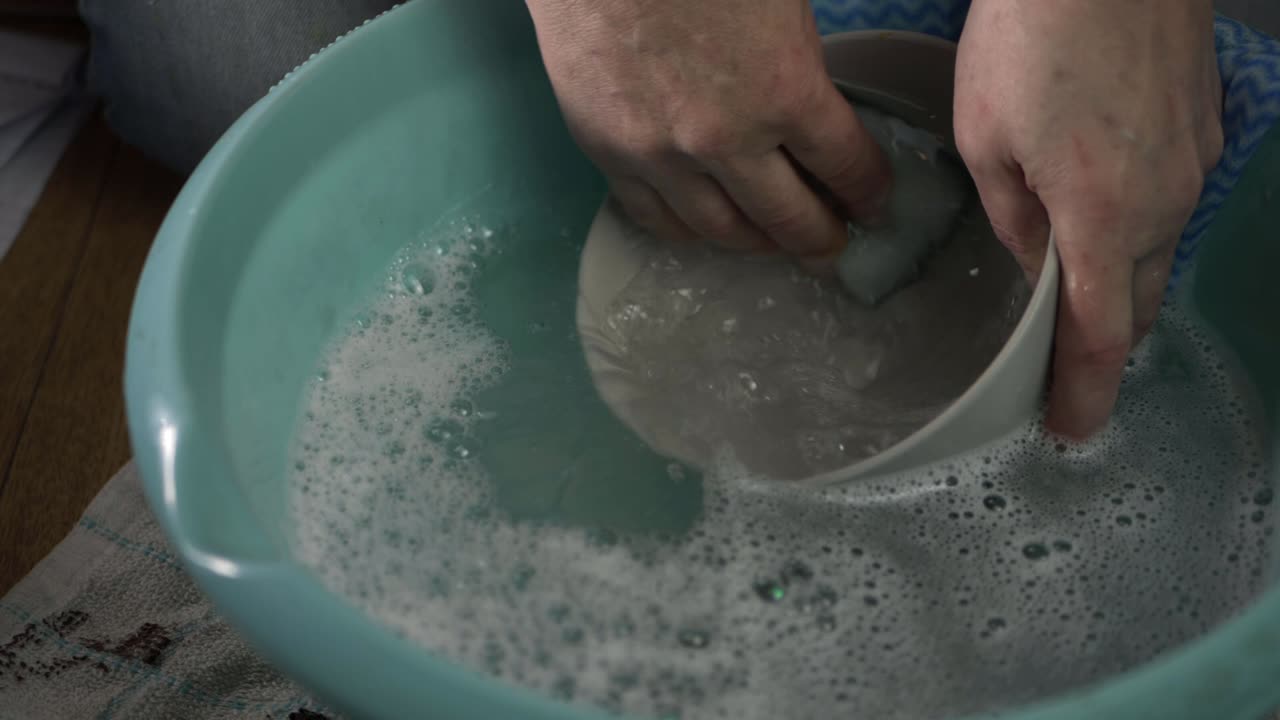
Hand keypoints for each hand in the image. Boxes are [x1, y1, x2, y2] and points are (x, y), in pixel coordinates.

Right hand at [525, 0, 891, 265]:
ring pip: (721, 232)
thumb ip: (799, 63)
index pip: (847, 167)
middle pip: (787, 219)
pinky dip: (690, 232)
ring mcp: (660, 156)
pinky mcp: (607, 154)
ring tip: (773, 241)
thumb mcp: (780, 0)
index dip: (869, 194)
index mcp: (784, 89)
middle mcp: (725, 141)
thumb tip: (813, 111)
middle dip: (820, 238)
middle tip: (832, 246)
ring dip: (758, 243)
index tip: (874, 206)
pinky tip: (707, 228)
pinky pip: (656, 218)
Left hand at [954, 0, 1222, 438]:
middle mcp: (1164, 202)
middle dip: (1101, 342)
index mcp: (1103, 217)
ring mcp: (1195, 162)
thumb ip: (1015, 220)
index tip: (1069, 429)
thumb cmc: (1031, 36)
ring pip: (1157, 252)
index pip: (1100, 336)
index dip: (1084, 392)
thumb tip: (1039, 269)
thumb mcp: (986, 139)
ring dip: (1118, 282)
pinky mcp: (1204, 127)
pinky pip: (1170, 203)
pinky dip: (1135, 228)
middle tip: (1058, 365)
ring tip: (1072, 291)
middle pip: (1138, 302)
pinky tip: (1099, 208)